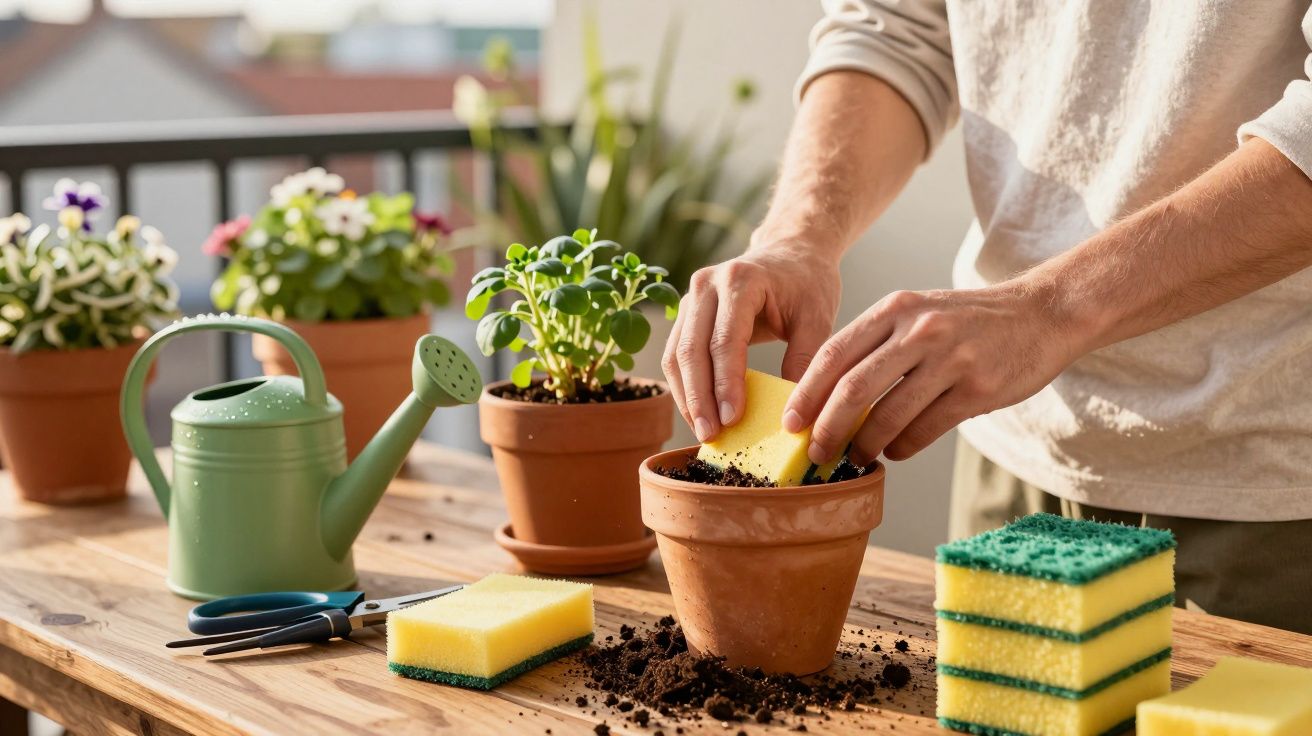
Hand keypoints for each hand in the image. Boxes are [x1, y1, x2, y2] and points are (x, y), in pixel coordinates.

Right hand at [663, 241, 841, 440]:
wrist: (792, 252)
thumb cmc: (807, 284)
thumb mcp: (817, 318)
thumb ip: (805, 360)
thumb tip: (792, 414)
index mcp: (740, 280)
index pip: (725, 340)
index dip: (725, 383)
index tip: (732, 419)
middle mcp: (706, 285)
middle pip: (691, 349)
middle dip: (699, 398)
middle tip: (711, 435)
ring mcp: (691, 297)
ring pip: (675, 355)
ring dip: (686, 397)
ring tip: (703, 432)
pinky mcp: (686, 314)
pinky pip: (676, 355)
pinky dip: (684, 387)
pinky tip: (699, 414)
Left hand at [782, 281, 1082, 463]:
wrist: (1041, 314)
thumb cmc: (967, 322)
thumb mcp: (918, 313)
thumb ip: (877, 345)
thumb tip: (827, 398)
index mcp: (896, 309)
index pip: (834, 353)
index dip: (806, 392)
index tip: (789, 422)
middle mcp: (920, 330)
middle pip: (853, 387)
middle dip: (827, 427)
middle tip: (815, 452)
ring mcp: (951, 358)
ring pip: (888, 414)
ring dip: (865, 445)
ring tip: (856, 457)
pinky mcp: (977, 388)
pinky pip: (925, 429)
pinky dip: (902, 447)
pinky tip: (894, 452)